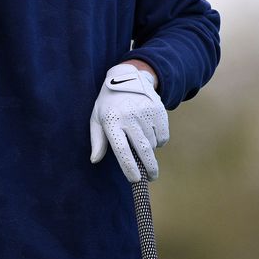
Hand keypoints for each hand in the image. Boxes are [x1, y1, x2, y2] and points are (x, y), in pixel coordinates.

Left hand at [89, 63, 168, 181]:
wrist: (127, 78)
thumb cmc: (109, 105)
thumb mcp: (97, 118)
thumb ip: (97, 140)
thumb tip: (94, 160)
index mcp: (111, 121)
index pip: (121, 150)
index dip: (129, 167)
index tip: (135, 180)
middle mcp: (129, 116)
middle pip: (142, 150)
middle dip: (149, 168)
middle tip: (150, 178)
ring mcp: (145, 112)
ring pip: (153, 144)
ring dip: (150, 150)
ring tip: (142, 143)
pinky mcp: (158, 110)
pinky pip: (163, 135)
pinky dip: (159, 140)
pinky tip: (150, 133)